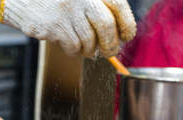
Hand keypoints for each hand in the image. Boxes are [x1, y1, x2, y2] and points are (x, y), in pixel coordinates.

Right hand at [0, 0, 135, 57]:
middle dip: (110, 45)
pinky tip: (67, 44)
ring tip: (83, 47)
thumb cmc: (56, 1)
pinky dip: (73, 50)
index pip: (118, 6)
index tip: (126, 36)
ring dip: (89, 49)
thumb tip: (118, 36)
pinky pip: (73, 47)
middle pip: (107, 26)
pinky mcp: (55, 26)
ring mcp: (68, 12)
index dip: (127, 24)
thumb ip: (98, 9)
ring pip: (89, 40)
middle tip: (109, 52)